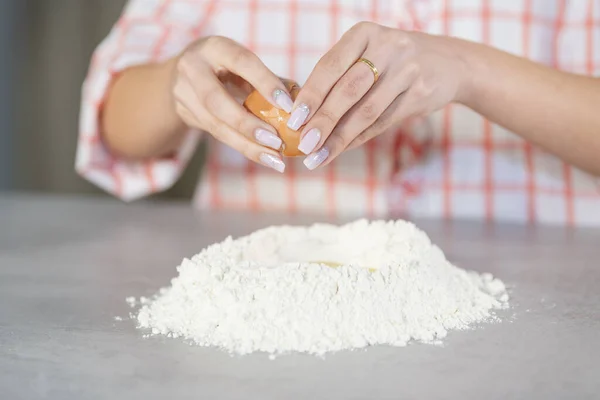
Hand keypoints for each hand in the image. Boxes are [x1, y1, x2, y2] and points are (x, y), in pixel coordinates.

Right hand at [173, 36, 294, 171]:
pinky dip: (243, 147)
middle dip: (248, 124)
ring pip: (216, 125)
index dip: (265, 83)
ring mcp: (183, 93)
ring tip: (275, 159)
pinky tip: (265, 157)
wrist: (181, 74)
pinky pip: (217, 134)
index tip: (288, 105)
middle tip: (277, 142)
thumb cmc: (225, 65)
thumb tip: (301, 100)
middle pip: (216, 101)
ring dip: (248, 145)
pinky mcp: (184, 114)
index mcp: (214, 47)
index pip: (241, 62)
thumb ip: (269, 78)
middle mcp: (193, 68)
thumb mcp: (243, 63)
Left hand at [288, 22, 470, 168]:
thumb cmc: (390, 62)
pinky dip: (358, 138)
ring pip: (366, 111)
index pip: (330, 66)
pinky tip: (340, 149)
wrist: (448, 63)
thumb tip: (300, 116)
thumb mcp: (366, 54)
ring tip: (317, 156)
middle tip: (304, 144)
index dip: (310, 95)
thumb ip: (338, 77)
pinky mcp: (421, 93)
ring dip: (339, 138)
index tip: (293, 119)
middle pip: (348, 90)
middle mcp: (387, 47)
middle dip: (323, 120)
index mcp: (364, 34)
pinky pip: (383, 122)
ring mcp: (407, 70)